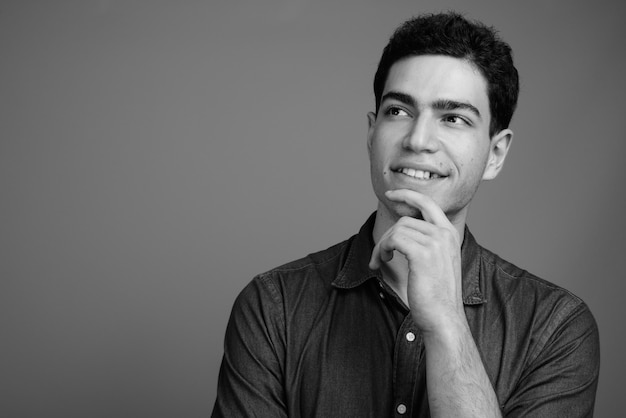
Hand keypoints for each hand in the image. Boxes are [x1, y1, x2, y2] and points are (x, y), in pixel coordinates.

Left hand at [369, 189, 463, 333]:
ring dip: (382, 245)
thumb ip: (425, 243)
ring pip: (397, 230)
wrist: (443, 317)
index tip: (390, 195)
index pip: (428, 203)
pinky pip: (393, 239)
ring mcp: (436, 243)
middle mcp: (445, 234)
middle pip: (405, 220)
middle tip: (379, 254)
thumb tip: (401, 230)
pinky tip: (381, 261)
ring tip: (380, 261)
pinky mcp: (423, 254)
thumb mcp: (435, 262)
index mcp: (450, 234)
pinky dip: (382, 249)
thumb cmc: (436, 295)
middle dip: (387, 236)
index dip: (407, 195)